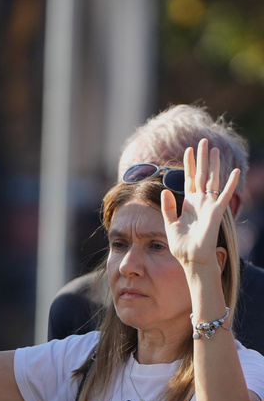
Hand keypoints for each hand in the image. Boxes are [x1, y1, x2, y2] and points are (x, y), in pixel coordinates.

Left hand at [162, 138, 237, 270]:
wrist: (191, 259)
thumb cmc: (182, 245)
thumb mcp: (170, 224)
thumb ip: (168, 207)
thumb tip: (164, 190)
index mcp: (189, 203)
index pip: (189, 179)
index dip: (189, 165)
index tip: (188, 149)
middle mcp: (200, 201)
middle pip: (201, 175)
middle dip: (201, 158)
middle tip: (203, 141)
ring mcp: (209, 205)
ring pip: (212, 180)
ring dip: (213, 164)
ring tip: (214, 149)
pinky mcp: (216, 212)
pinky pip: (224, 196)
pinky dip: (230, 184)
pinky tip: (235, 171)